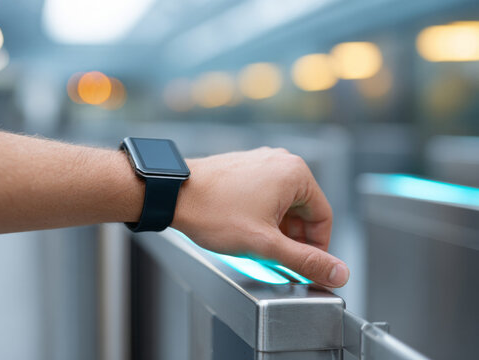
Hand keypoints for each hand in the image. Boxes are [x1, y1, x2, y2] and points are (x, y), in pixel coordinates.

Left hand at [172, 147, 348, 287]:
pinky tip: (246, 232)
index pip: (323, 218)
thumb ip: (306, 261)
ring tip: (259, 248)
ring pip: (282, 204)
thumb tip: (338, 273)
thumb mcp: (266, 245)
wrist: (172, 195)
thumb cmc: (213, 212)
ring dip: (276, 229)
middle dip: (293, 239)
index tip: (306, 266)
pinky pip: (264, 195)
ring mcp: (260, 162)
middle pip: (303, 210)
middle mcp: (280, 161)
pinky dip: (261, 216)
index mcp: (295, 174)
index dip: (317, 248)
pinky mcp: (243, 168)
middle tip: (279, 261)